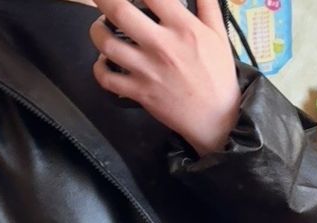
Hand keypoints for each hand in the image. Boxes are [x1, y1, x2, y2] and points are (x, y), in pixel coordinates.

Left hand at [89, 0, 241, 156]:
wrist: (214, 117)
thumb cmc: (217, 75)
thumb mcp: (218, 33)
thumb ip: (206, 4)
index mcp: (182, 27)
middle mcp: (160, 45)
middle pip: (119, 12)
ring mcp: (146, 70)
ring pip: (107, 45)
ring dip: (97, 31)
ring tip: (100, 27)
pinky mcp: (139, 92)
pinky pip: (107, 79)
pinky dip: (99, 68)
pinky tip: (103, 61)